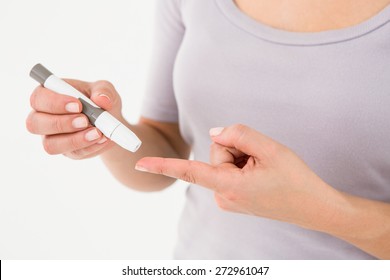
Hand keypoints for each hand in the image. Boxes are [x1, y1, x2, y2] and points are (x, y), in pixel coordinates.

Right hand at [26, 80, 121, 158]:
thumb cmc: (100, 100)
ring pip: (50, 145)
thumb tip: (102, 99)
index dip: (54, 103)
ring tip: (97, 133)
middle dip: (61, 123)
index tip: (78, 105)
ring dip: (74, 140)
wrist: (111, 121)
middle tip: (85, 121)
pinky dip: (90, 147)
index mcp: (48, 95)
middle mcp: (43, 117)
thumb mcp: (104, 89)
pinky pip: (72, 153)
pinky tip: (102, 139)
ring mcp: (52, 137)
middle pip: (35, 123)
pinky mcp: (66, 151)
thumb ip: (103, 90)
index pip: (38, 98)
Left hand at [135, 124, 339, 228]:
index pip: (189, 171)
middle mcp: (223, 196)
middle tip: (263, 160)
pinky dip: (244, 166)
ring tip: (265, 169)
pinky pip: (230, 170)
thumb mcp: (270, 149)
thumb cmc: (295, 179)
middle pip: (217, 153)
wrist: (314, 206)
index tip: (139, 166)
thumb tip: (215, 133)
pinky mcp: (232, 198)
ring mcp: (227, 199)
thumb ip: (238, 134)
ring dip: (244, 158)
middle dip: (238, 149)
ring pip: (224, 161)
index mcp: (229, 187)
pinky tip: (262, 174)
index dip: (163, 166)